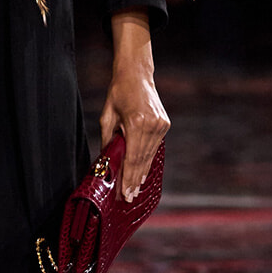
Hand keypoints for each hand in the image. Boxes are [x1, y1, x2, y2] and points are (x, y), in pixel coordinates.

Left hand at [101, 9, 170, 200]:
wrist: (136, 74)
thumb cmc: (118, 93)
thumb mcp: (107, 117)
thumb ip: (108, 141)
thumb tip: (106, 163)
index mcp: (137, 123)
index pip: (131, 158)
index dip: (127, 178)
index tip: (124, 195)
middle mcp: (152, 126)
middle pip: (142, 160)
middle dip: (134, 181)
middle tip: (129, 198)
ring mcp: (161, 125)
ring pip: (150, 156)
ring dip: (141, 173)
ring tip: (135, 190)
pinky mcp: (165, 124)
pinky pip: (155, 147)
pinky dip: (148, 160)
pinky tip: (142, 172)